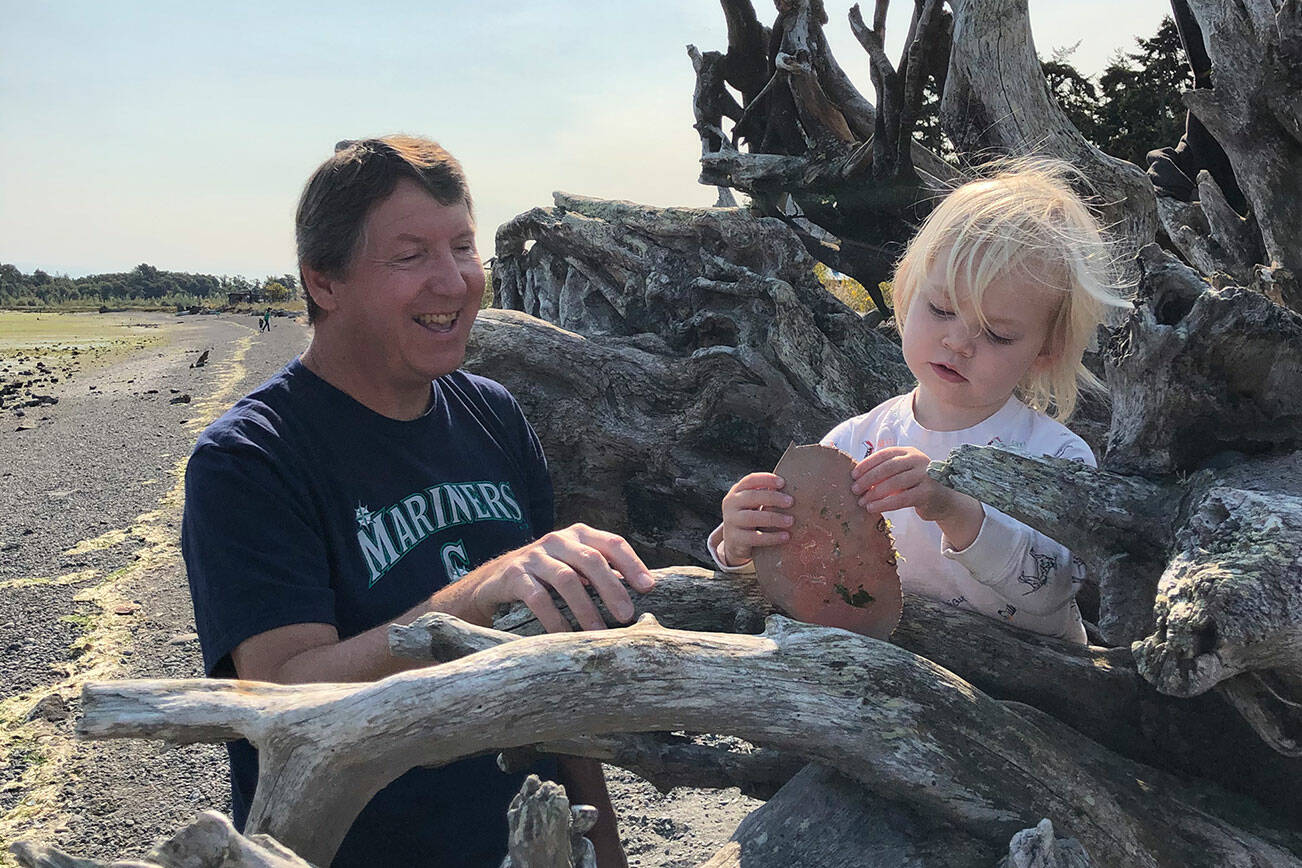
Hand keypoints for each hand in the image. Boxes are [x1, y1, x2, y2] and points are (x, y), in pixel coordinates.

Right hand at [468, 523, 654, 632]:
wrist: (494, 580)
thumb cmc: (548, 576)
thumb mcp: (575, 566)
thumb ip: (602, 574)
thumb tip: (642, 594)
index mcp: (580, 535)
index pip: (612, 543)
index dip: (633, 565)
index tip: (649, 589)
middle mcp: (559, 540)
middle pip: (592, 560)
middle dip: (612, 589)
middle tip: (626, 616)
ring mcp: (535, 556)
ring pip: (567, 579)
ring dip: (586, 608)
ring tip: (599, 632)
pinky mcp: (515, 575)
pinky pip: (538, 598)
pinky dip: (555, 618)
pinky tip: (565, 636)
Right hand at [720, 472, 793, 566]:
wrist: (734, 542)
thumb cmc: (750, 517)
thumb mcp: (753, 503)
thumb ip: (766, 494)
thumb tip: (793, 487)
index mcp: (737, 491)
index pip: (750, 480)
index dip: (766, 479)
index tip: (783, 482)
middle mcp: (731, 504)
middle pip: (752, 496)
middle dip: (773, 498)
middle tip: (791, 502)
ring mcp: (731, 521)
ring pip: (752, 518)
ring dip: (774, 518)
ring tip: (790, 521)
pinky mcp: (735, 539)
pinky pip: (755, 538)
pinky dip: (772, 537)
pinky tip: (785, 536)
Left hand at [850, 446, 984, 547]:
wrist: (943, 501)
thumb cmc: (916, 486)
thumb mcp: (902, 473)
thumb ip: (885, 471)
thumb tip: (857, 477)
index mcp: (909, 452)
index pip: (884, 454)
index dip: (867, 464)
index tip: (853, 475)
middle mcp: (918, 460)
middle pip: (888, 467)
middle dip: (868, 479)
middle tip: (854, 490)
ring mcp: (925, 475)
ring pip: (894, 483)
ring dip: (874, 493)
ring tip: (862, 502)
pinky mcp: (928, 492)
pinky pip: (902, 498)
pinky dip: (884, 504)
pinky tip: (873, 508)